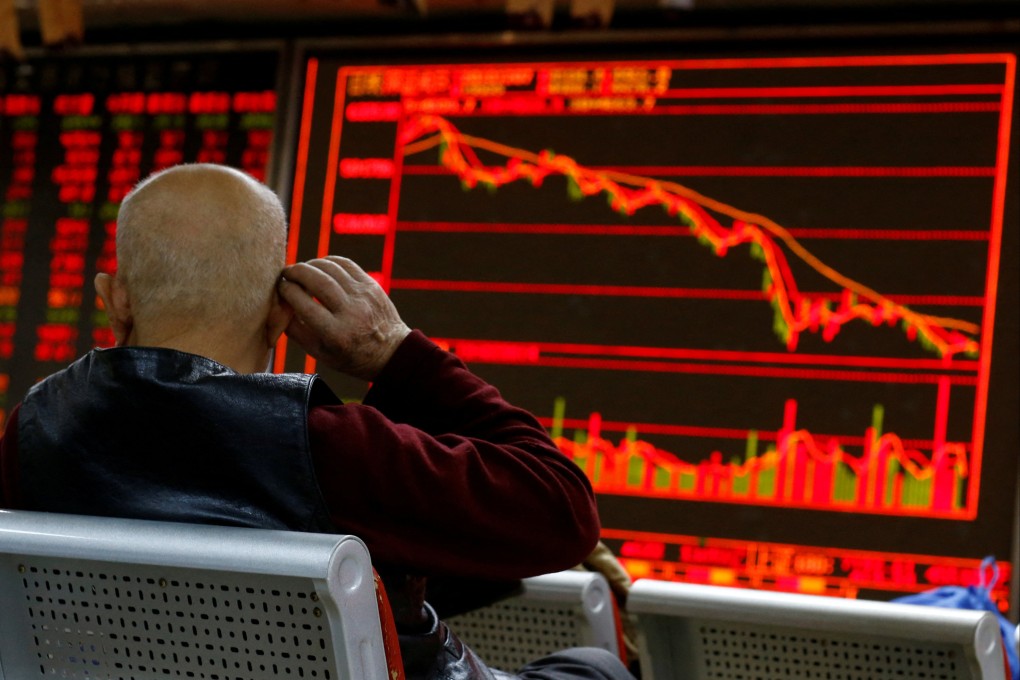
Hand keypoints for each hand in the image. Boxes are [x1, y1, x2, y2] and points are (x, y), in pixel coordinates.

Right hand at [278, 256, 410, 379]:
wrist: (390, 351)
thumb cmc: (349, 355)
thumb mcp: (319, 352)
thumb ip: (295, 329)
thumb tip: (277, 303)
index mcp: (335, 334)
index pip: (303, 303)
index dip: (286, 291)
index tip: (280, 288)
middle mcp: (351, 312)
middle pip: (317, 281)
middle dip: (296, 272)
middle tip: (286, 273)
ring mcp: (363, 296)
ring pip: (331, 268)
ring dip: (310, 264)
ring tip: (301, 270)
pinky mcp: (372, 285)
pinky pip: (346, 264)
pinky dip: (329, 261)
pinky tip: (320, 267)